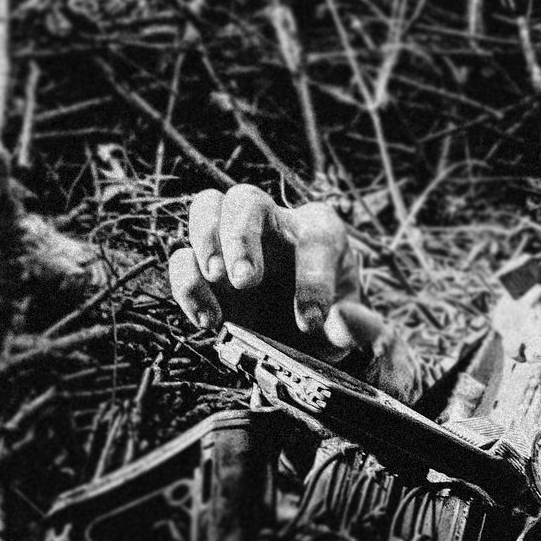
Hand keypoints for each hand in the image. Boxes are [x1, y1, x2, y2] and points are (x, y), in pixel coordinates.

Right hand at [169, 185, 384, 363]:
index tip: (311, 322)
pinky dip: (187, 284)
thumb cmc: (331, 323)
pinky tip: (210, 320)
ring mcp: (232, 242)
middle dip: (241, 237)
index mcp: (320, 232)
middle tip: (246, 282)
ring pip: (206, 207)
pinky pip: (181, 258)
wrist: (300, 342)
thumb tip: (346, 320)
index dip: (313, 280)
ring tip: (220, 282)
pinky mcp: (204, 269)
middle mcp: (273, 225)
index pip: (316, 238)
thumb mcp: (353, 329)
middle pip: (246, 199)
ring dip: (206, 241)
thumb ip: (359, 327)